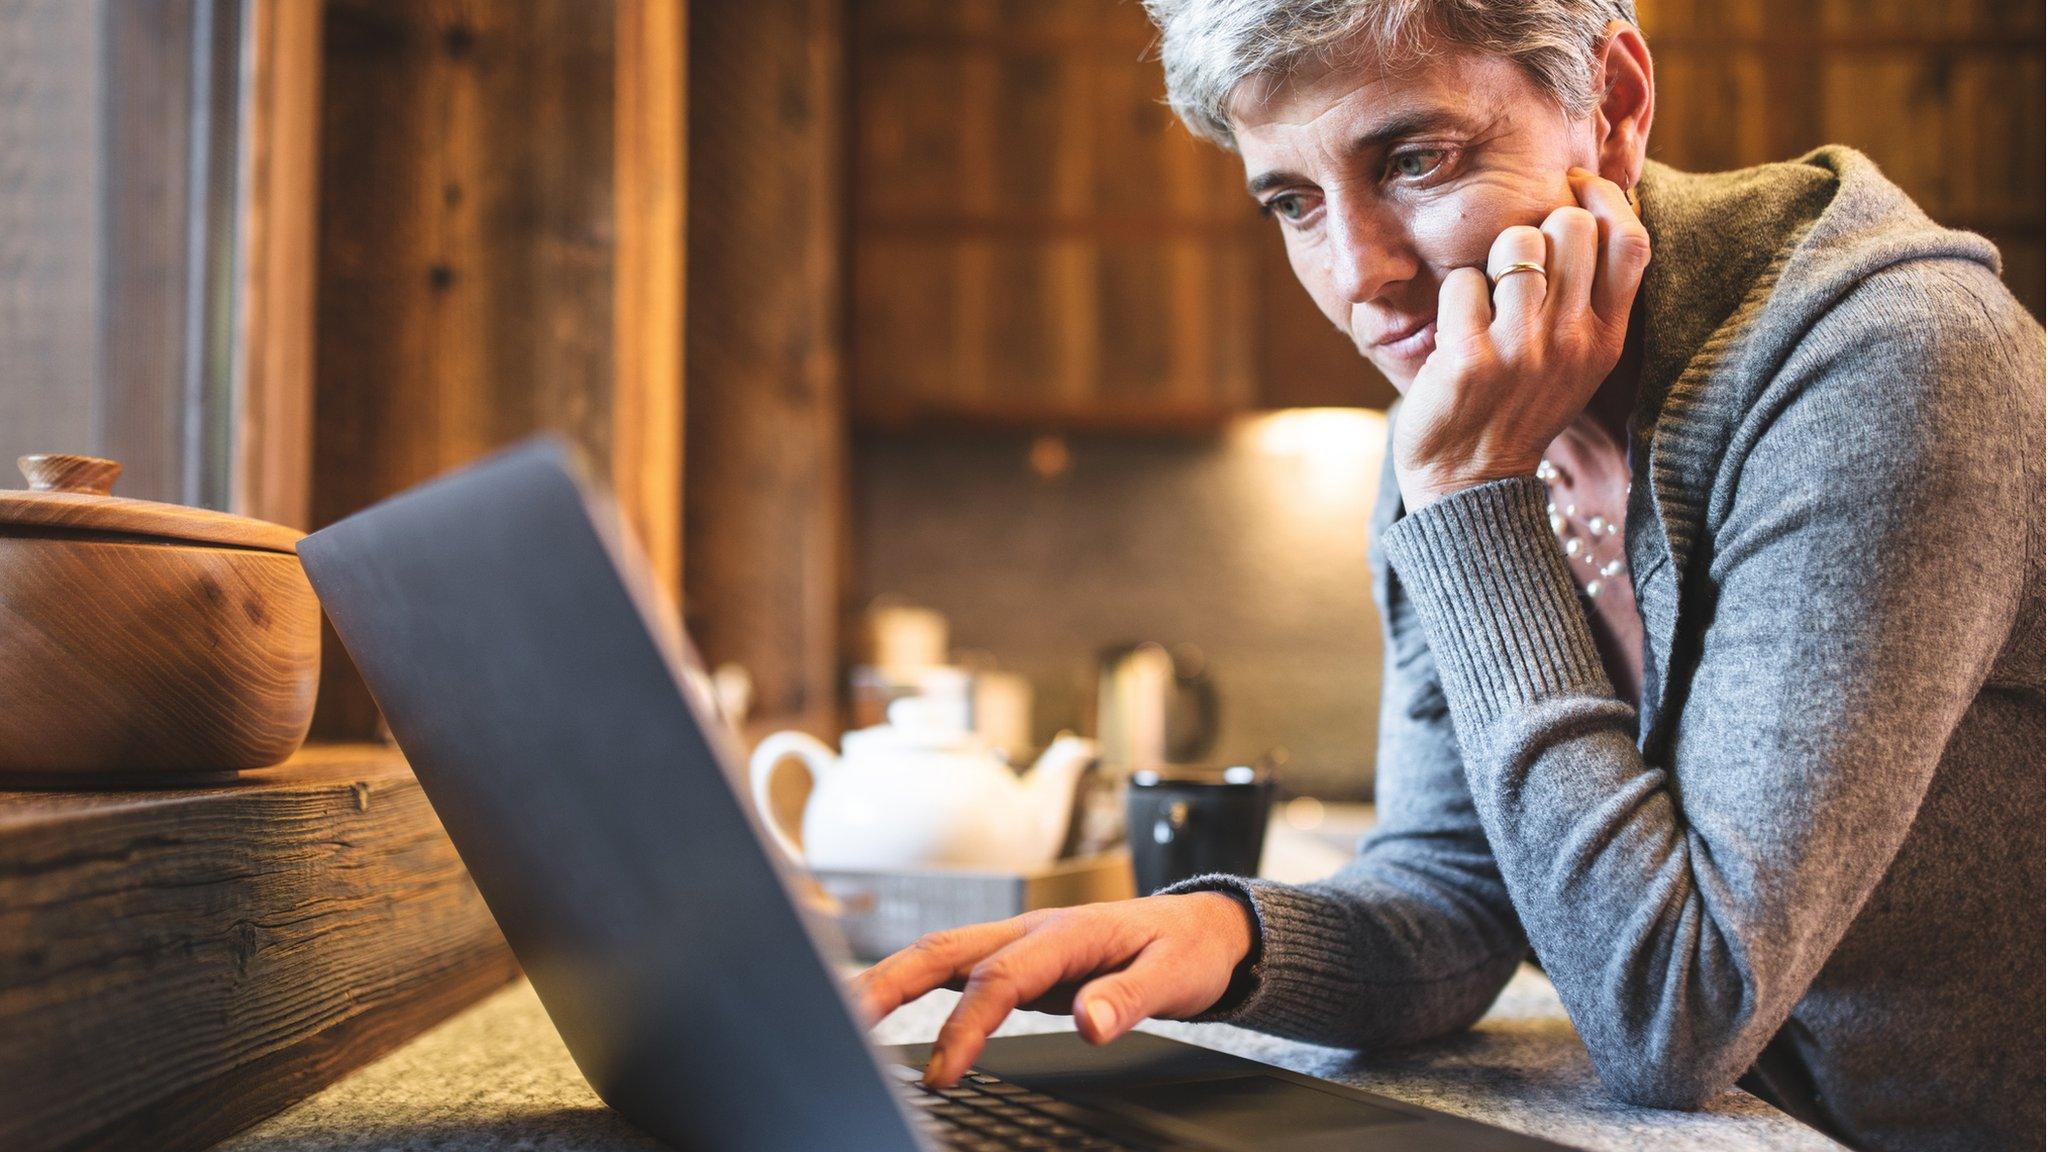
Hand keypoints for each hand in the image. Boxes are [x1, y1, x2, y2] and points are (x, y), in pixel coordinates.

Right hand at [850, 892, 1254, 1086]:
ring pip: (936, 953)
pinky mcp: (1012, 957)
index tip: (943, 1073)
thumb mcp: (1175, 976)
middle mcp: (1029, 929)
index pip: (1000, 979)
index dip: (966, 1026)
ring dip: (886, 981)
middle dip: (889, 986)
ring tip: (842, 1017)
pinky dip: (908, 983)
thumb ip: (1129, 998)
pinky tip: (878, 1004)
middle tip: (847, 1027)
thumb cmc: (1184, 950)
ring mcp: (1016, 940)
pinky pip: (950, 967)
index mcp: (1064, 934)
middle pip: (943, 949)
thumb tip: (1091, 1024)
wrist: (1198, 926)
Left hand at [1393, 168, 1650, 509]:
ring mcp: (1523, 350)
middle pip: (1571, 227)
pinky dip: (1452, 294)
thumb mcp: (1575, 361)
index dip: (1604, 198)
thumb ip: (1589, 297)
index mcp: (1606, 339)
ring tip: (1484, 300)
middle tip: (1514, 261)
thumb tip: (1589, 210)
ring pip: (1515, 242)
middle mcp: (1573, 341)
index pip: (1631, 241)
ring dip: (1490, 259)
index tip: (1574, 187)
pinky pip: (1462, 281)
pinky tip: (1455, 330)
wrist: (1468, 484)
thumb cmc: (1517, 408)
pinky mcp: (1472, 359)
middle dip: (1537, 227)